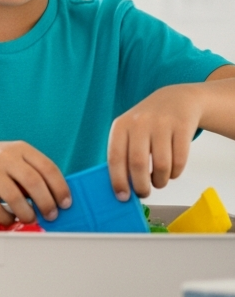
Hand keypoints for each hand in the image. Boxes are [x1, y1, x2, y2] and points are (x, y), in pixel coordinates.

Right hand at [0, 141, 69, 224]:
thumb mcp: (10, 156)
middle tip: (51, 215)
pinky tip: (9, 219)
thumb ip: (30, 170)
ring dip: (27, 214)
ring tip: (30, 219)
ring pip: (15, 198)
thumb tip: (53, 197)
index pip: (48, 168)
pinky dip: (6, 218)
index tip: (66, 203)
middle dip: (47, 204)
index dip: (60, 188)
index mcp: (19, 148)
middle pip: (34, 183)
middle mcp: (4, 157)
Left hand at [108, 83, 201, 200]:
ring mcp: (162, 124)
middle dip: (141, 185)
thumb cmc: (147, 123)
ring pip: (161, 165)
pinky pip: (180, 160)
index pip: (115, 158)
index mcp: (120, 126)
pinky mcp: (183, 127)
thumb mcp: (129, 131)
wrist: (176, 99)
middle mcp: (139, 123)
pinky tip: (172, 172)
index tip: (122, 197)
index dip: (118, 180)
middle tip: (144, 193)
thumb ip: (123, 154)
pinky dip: (175, 173)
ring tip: (159, 182)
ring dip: (160, 181)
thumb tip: (121, 188)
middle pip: (138, 164)